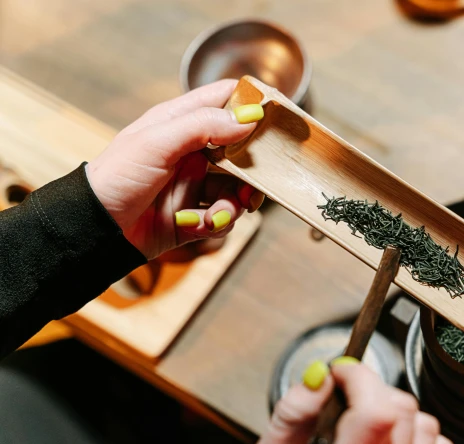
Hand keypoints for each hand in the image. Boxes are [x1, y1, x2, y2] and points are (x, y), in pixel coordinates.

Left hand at [87, 79, 265, 259]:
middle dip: (253, 169)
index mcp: (180, 123)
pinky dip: (217, 222)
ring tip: (219, 213)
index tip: (275, 117)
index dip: (251, 105)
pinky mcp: (195, 214)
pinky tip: (197, 224)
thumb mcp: (157, 142)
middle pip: (242, 150)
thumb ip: (203, 125)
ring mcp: (195, 183)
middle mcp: (192, 151)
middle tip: (258, 180)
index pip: (224, 100)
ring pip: (237, 189)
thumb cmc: (115, 176)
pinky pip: (224, 217)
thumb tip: (249, 118)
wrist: (96, 229)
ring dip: (234, 203)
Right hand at [248, 359, 454, 443]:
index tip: (342, 373)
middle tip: (346, 401)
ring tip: (364, 430)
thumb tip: (321, 375)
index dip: (361, 378)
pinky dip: (416, 438)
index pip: (376, 415)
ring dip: (396, 414)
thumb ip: (291, 419)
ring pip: (426, 426)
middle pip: (404, 413)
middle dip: (374, 391)